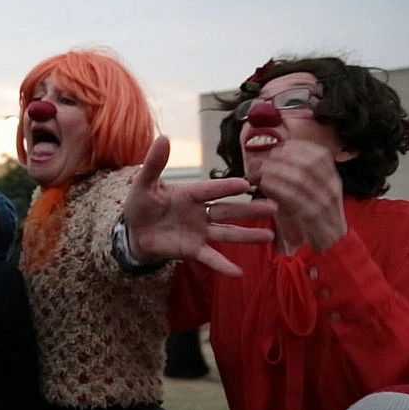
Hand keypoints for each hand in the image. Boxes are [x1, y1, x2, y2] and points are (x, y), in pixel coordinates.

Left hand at [123, 137, 276, 276]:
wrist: (134, 232)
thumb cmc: (141, 204)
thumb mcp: (144, 184)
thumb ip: (154, 163)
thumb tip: (163, 137)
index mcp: (190, 194)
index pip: (211, 190)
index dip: (226, 187)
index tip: (246, 184)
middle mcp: (200, 212)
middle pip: (228, 211)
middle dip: (250, 210)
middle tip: (274, 206)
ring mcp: (199, 232)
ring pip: (227, 233)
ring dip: (247, 235)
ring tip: (269, 236)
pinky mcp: (192, 249)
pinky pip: (210, 257)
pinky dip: (223, 265)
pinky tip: (238, 271)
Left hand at [256, 140, 346, 252]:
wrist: (332, 245)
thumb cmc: (315, 219)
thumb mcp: (312, 195)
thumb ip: (297, 179)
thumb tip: (272, 162)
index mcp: (333, 179)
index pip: (319, 154)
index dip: (297, 147)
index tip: (278, 148)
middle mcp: (331, 187)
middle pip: (307, 163)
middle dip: (282, 159)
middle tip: (262, 161)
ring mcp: (324, 201)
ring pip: (300, 177)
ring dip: (275, 171)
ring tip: (258, 172)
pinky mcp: (314, 215)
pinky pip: (295, 197)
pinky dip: (278, 187)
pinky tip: (264, 184)